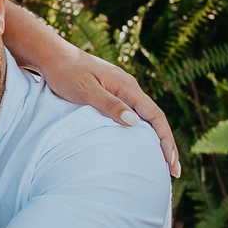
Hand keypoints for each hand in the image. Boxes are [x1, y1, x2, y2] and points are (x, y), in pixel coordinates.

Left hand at [41, 48, 180, 177]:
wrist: (53, 56)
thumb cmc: (66, 73)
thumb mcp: (85, 90)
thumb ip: (109, 105)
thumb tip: (134, 122)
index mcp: (127, 86)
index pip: (155, 115)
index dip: (166, 139)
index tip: (171, 161)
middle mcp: (129, 87)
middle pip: (155, 118)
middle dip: (167, 144)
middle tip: (174, 171)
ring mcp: (121, 89)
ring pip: (146, 116)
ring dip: (157, 138)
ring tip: (163, 162)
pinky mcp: (113, 92)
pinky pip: (134, 113)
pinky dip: (143, 130)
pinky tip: (142, 142)